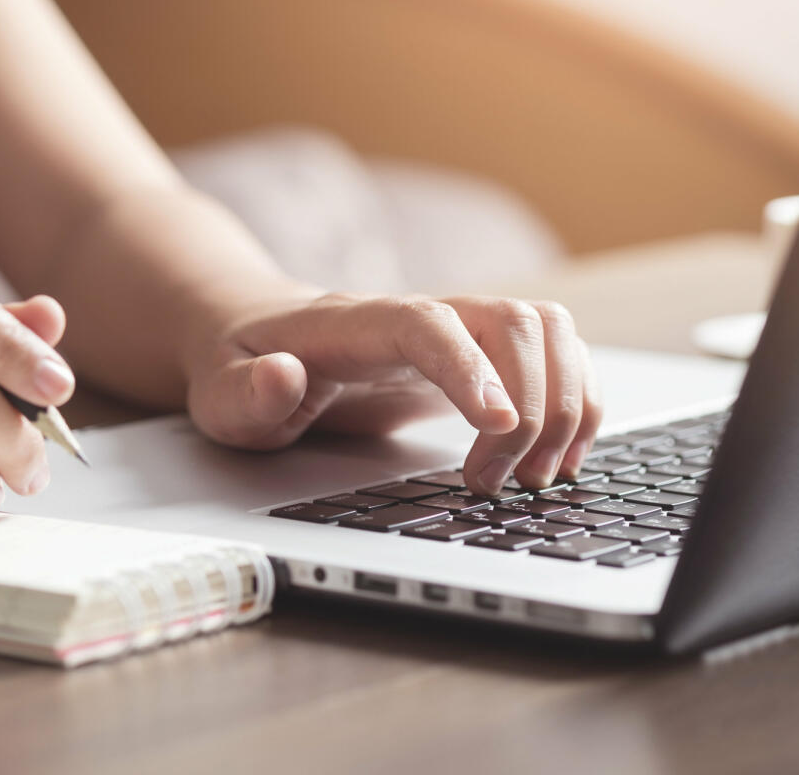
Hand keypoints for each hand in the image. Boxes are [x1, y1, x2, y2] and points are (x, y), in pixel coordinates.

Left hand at [185, 291, 600, 494]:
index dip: (470, 367)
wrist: (260, 339)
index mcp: (354, 323)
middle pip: (509, 321)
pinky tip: (559, 456)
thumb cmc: (244, 368)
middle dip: (530, 406)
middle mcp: (417, 315)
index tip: (497, 427)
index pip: (427, 324)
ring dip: (564, 403)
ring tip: (536, 476)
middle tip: (498, 483)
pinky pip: (554, 354)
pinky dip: (576, 401)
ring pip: (546, 330)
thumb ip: (246, 393)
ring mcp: (454, 331)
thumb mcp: (222, 394)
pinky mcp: (476, 356)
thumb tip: (281, 377)